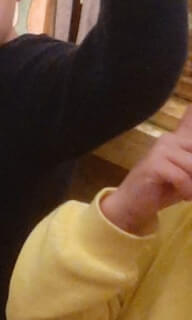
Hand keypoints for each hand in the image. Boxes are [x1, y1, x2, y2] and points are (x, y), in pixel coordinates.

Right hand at [100, 104, 191, 234]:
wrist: (132, 204)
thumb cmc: (164, 190)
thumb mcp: (188, 174)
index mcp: (178, 138)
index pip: (191, 118)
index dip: (191, 115)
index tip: (187, 138)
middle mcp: (169, 138)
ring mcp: (160, 149)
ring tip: (189, 193)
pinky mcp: (153, 164)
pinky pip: (182, 176)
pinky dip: (186, 190)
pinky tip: (183, 196)